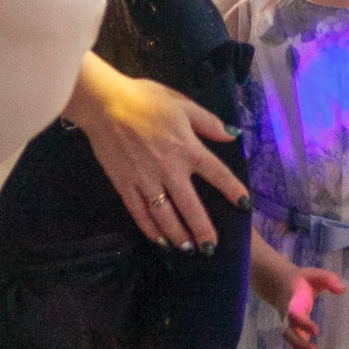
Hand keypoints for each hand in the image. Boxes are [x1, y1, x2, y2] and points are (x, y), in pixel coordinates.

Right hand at [67, 54, 247, 251]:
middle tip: (211, 247)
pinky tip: (159, 240)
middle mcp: (170, 169)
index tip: (244, 205)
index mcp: (188, 148)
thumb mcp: (183, 104)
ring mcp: (146, 180)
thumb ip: (209, 122)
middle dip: (203, 230)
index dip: (233, 190)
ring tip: (188, 249)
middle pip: (191, 207)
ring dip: (178, 236)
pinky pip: (139, 213)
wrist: (104, 104)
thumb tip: (233, 134)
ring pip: (165, 217)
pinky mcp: (125, 185)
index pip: (217, 174)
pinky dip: (150, 230)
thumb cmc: (145, 99)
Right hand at [277, 268, 345, 348]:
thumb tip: (342, 290)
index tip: (316, 331)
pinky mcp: (294, 332)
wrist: (280, 284)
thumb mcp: (316, 275)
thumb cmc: (303, 280)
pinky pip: (296, 347)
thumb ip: (329, 279)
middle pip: (290, 333)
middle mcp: (289, 316)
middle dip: (300, 343)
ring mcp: (290, 325)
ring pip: (293, 343)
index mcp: (294, 300)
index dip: (303, 323)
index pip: (295, 313)